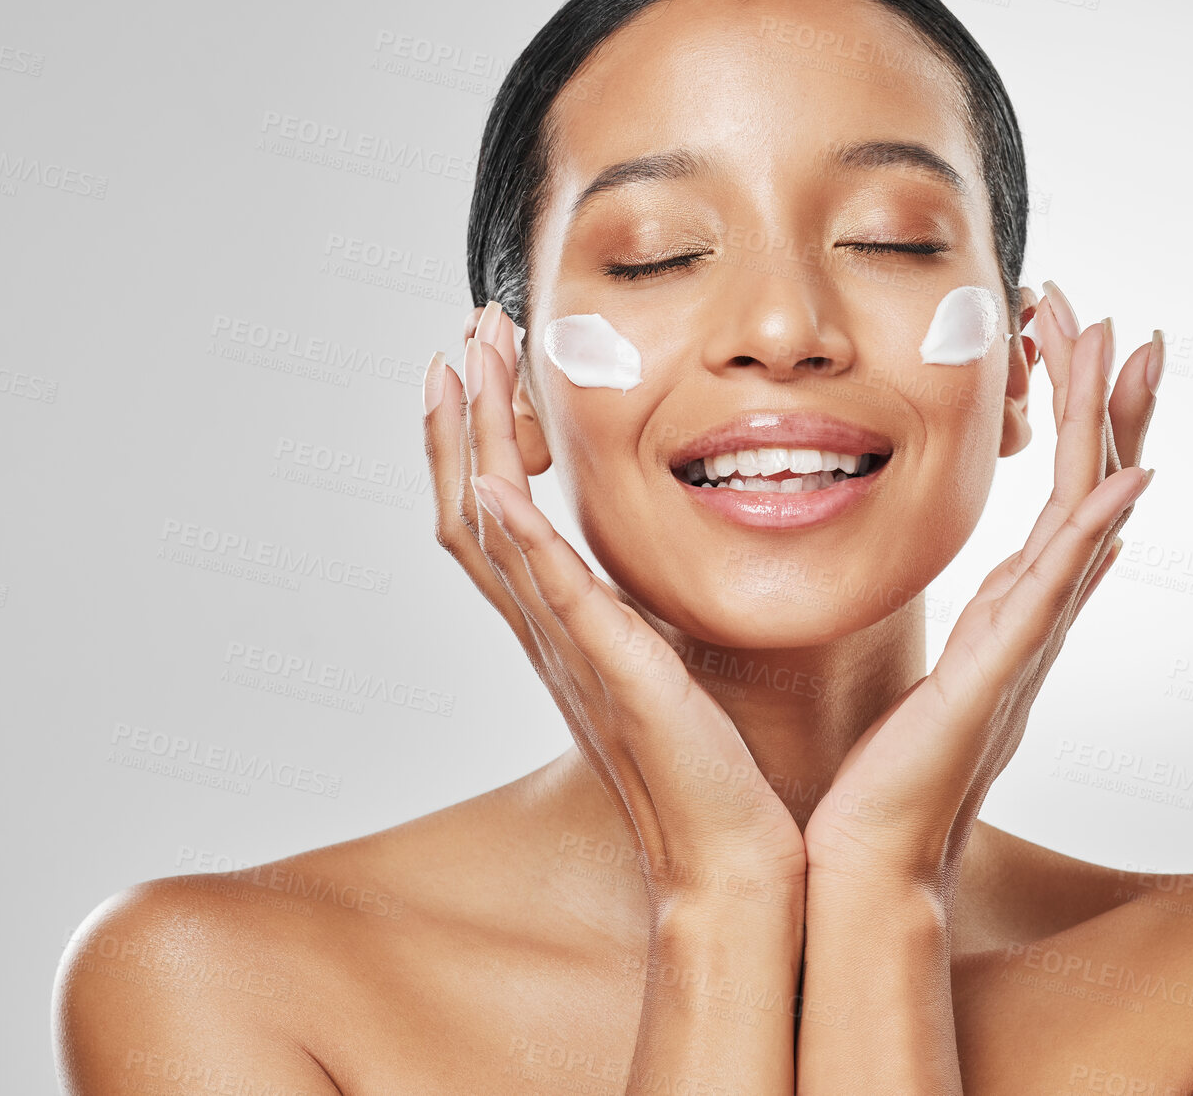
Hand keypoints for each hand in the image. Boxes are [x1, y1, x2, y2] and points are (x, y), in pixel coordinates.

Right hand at [421, 303, 807, 913]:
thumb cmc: (716, 770)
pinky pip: (551, 593)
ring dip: (470, 443)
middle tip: (460, 334)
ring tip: (464, 360)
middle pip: (469, 511)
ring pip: (491, 533)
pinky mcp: (615, 672)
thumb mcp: (675, 664)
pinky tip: (495, 477)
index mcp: (565, 632)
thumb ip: (654, 612)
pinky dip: (518, 535)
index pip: (494, 522)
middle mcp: (550, 638)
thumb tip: (670, 560)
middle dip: (458, 418)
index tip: (473, 367)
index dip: (472, 443)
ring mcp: (572, 653)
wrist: (734, 857)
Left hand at [801, 281, 1161, 893]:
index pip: (1059, 497)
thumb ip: (969, 627)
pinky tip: (1129, 473)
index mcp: (1008, 615)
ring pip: (1083, 514)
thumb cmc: (882, 777)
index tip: (1073, 341)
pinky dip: (1095, 528)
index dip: (1078, 420)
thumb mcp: (929, 677)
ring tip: (1129, 346)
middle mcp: (1032, 622)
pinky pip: (1057, 586)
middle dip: (1104, 399)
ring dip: (1109, 428)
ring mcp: (1026, 645)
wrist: (864, 857)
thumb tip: (1000, 586)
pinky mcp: (1001, 673)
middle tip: (1116, 315)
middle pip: (1088, 488)